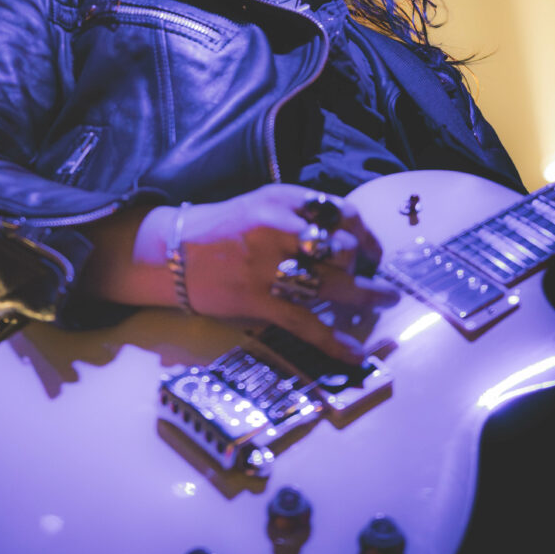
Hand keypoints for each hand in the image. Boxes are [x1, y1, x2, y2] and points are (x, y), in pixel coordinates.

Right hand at [181, 184, 397, 363]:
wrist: (170, 251)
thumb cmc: (222, 229)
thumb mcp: (263, 204)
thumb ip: (300, 216)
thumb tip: (346, 240)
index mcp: (283, 200)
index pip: (342, 213)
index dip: (366, 234)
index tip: (374, 251)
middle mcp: (279, 229)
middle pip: (342, 250)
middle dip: (363, 267)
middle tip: (374, 279)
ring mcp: (268, 266)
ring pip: (331, 285)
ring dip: (366, 297)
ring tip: (384, 301)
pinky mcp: (257, 299)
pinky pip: (306, 323)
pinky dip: (335, 341)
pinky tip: (356, 353)